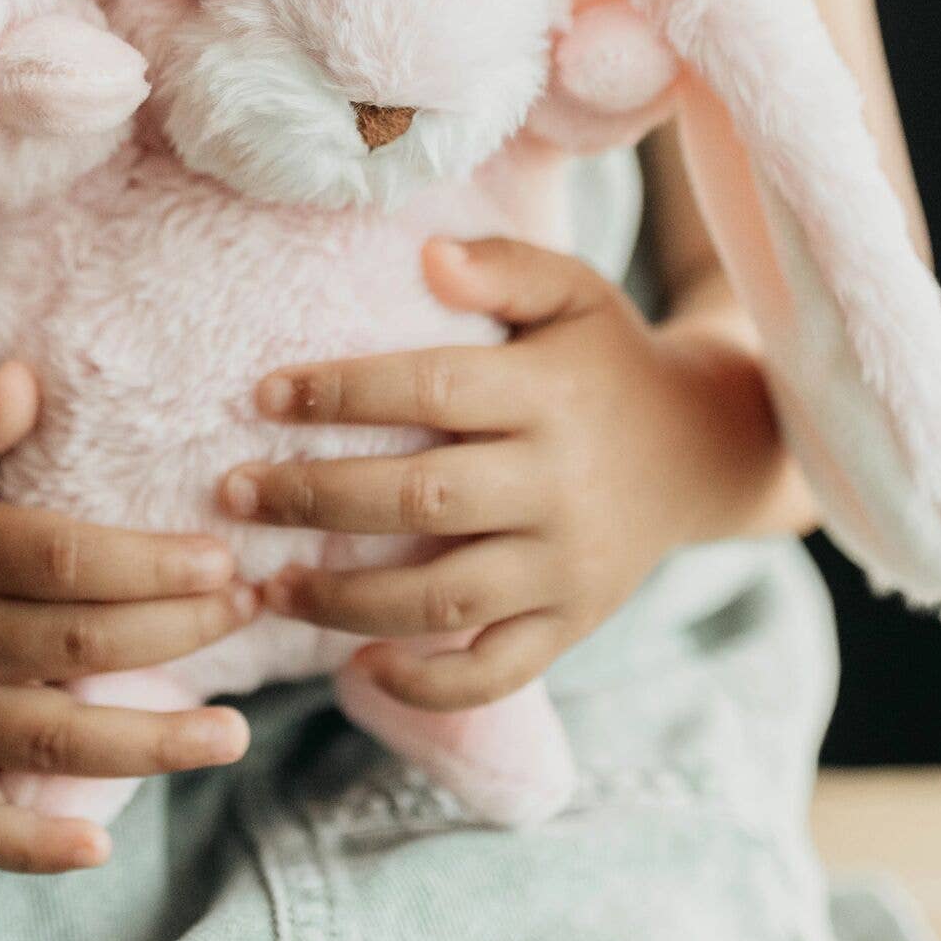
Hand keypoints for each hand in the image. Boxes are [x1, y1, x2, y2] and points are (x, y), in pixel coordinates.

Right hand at [0, 361, 259, 873]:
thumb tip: (24, 379)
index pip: (63, 561)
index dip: (149, 565)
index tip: (223, 560)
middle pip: (75, 643)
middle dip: (179, 631)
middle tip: (252, 610)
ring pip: (47, 741)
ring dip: (149, 744)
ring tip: (234, 735)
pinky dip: (29, 847)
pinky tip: (100, 848)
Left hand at [224, 237, 733, 712]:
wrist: (706, 450)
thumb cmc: (605, 361)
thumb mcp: (574, 292)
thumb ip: (504, 265)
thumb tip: (427, 256)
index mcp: (548, 396)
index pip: (431, 390)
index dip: (341, 394)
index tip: (263, 396)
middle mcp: (558, 486)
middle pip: (420, 501)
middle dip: (314, 499)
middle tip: (233, 495)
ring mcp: (565, 566)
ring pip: (442, 599)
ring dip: (343, 601)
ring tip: (269, 584)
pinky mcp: (572, 623)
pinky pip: (496, 670)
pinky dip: (427, 684)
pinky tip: (359, 665)